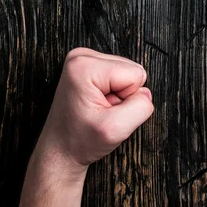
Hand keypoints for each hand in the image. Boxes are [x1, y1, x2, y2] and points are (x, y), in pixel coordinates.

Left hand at [34, 47, 154, 174]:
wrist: (60, 149)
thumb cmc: (79, 141)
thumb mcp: (115, 129)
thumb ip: (140, 107)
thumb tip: (146, 93)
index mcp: (84, 66)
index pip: (135, 74)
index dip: (126, 98)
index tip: (105, 110)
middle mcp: (82, 57)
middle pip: (132, 70)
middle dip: (122, 95)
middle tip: (102, 111)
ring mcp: (84, 60)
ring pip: (128, 73)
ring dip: (118, 96)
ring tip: (98, 108)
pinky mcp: (88, 67)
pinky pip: (120, 76)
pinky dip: (113, 94)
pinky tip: (97, 104)